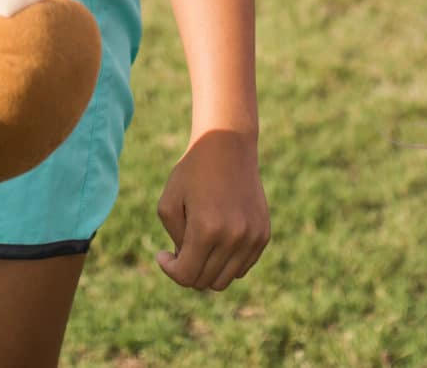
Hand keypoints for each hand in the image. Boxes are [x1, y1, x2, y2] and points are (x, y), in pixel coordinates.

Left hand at [154, 128, 268, 291]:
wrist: (228, 145)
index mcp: (206, 230)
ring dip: (208, 269)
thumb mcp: (168, 203)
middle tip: (180, 248)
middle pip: (205, 281)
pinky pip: (242, 267)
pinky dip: (227, 262)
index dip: (170, 270)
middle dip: (188, 270)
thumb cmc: (192, 172)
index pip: (186, 276)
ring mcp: (252, 238)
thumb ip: (175, 241)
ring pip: (226, 279)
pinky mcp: (263, 235)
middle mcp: (234, 238)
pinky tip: (217, 240)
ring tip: (198, 245)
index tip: (163, 254)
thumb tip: (188, 265)